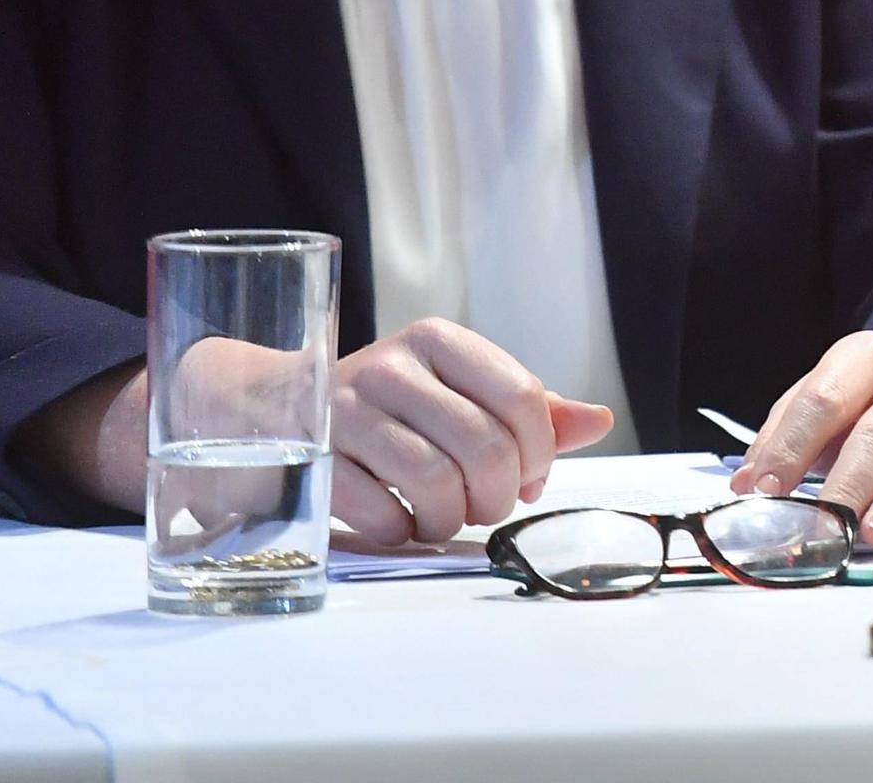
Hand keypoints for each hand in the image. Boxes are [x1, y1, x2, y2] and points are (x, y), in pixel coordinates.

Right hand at [327, 319, 614, 546]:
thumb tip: (599, 421)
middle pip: (485, 448)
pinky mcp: (314, 459)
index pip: (522, 399)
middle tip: (484, 506)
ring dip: (450, 519)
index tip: (530, 479)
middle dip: (497, 495)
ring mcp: (347, 412)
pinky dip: (403, 532)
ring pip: (437, 484)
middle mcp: (393, 367)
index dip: (540, 454)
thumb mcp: (456, 393)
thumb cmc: (388, 409)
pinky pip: (384, 515)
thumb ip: (527, 412)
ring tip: (441, 516)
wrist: (273, 410)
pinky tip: (398, 519)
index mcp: (440, 341)